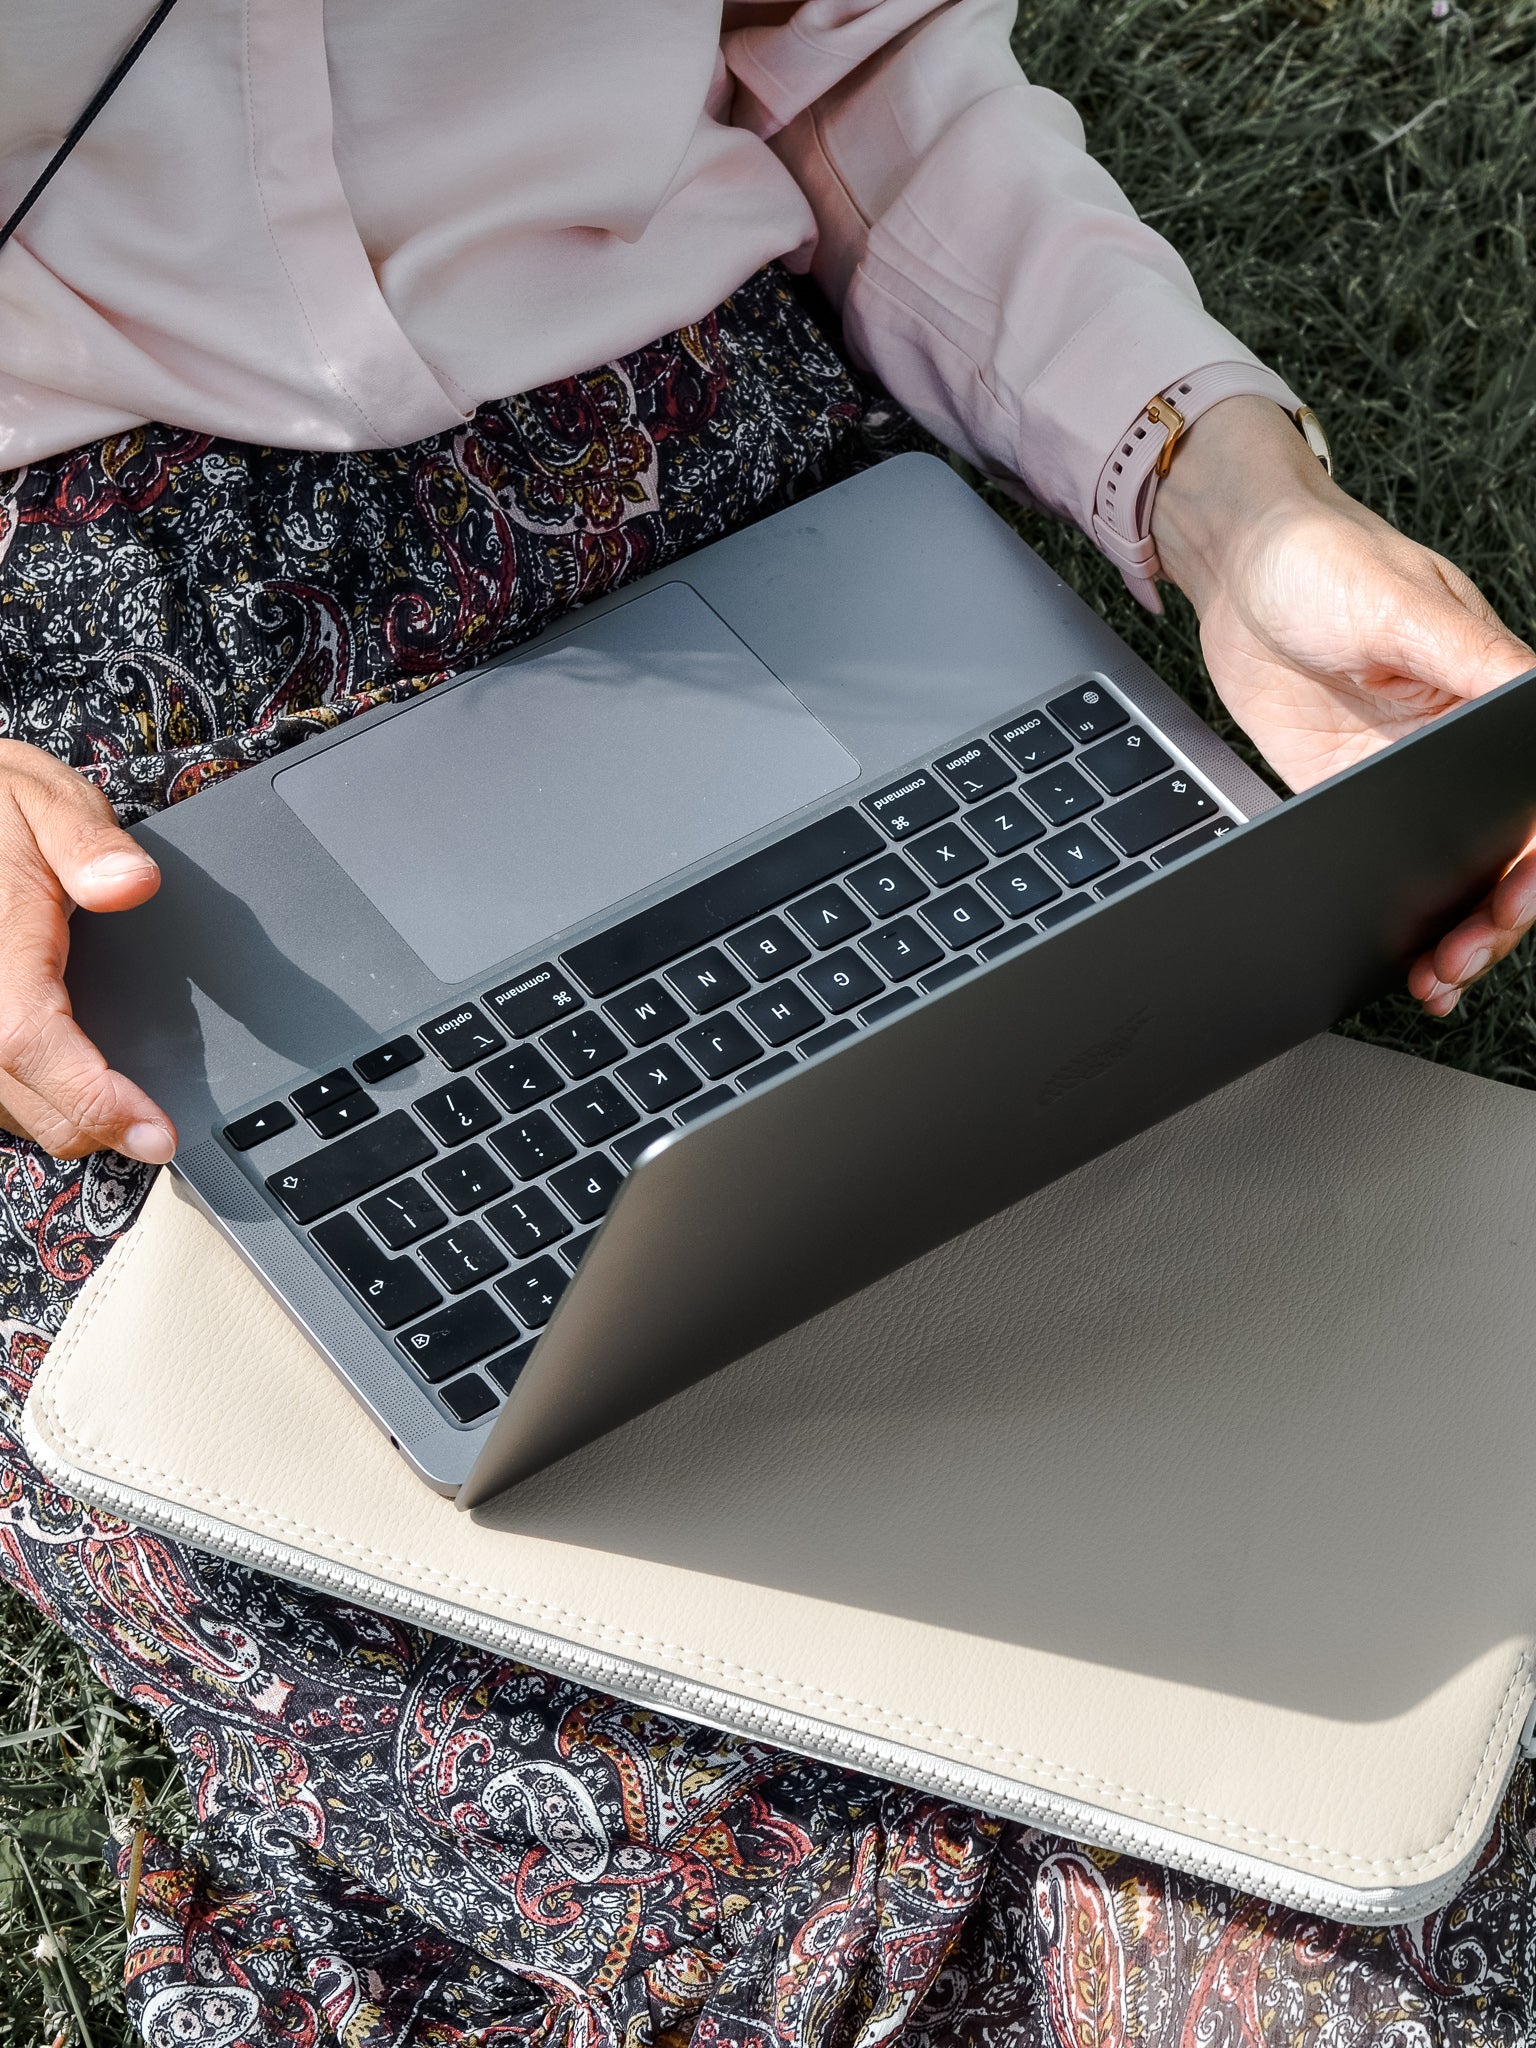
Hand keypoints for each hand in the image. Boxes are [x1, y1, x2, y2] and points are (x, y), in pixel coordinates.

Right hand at [0, 738, 175, 1160]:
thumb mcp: (40, 796)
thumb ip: (86, 842)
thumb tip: (132, 883)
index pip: (30, 1041)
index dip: (92, 1097)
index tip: (153, 1129)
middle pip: (18, 1094)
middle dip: (91, 1126)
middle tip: (155, 1135)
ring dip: (60, 1119)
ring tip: (121, 1114)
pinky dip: (30, 1099)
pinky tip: (73, 1089)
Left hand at [1151, 396, 1534, 1014]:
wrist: (1234, 562)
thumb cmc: (1322, 555)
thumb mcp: (1400, 602)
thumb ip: (1469, 658)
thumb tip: (1533, 696)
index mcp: (1490, 688)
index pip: (1534, 789)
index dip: (1535, 854)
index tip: (1518, 894)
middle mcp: (1456, 736)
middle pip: (1501, 844)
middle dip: (1497, 910)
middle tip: (1464, 953)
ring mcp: (1403, 770)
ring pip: (1449, 867)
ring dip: (1452, 926)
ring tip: (1438, 975)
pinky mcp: (1344, 789)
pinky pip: (1379, 862)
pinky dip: (1392, 914)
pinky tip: (1394, 954)